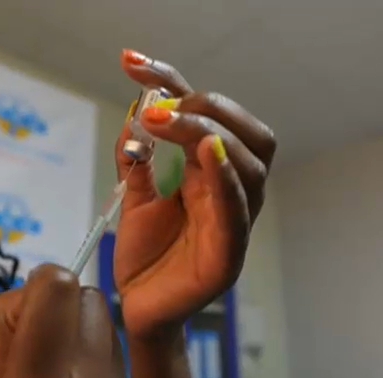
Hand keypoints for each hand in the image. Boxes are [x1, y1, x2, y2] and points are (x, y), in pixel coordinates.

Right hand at [0, 265, 134, 377]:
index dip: (42, 284)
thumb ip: (15, 323)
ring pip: (111, 330)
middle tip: (40, 340)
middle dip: (65, 307)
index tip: (28, 305)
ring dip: (84, 335)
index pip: (61, 289)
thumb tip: (49, 278)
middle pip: (93, 302)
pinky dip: (96, 367)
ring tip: (58, 373)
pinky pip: (119, 365)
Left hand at [113, 49, 276, 338]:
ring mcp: (235, 223)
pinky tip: (207, 153)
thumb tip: (135, 114)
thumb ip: (137, 159)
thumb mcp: (134, 198)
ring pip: (251, 165)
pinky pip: (237, 212)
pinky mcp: (228, 256)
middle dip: (206, 105)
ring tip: (166, 119)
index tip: (131, 61)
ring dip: (211, 133)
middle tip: (157, 103)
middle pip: (248, 133)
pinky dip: (227, 178)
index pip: (210, 116)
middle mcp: (232, 193)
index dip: (175, 82)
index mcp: (213, 175)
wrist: (139, 312)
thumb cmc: (145, 258)